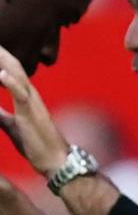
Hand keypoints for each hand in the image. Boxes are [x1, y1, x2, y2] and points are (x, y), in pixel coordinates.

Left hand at [0, 46, 69, 175]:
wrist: (55, 161)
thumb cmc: (36, 144)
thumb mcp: (12, 127)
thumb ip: (1, 114)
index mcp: (26, 98)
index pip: (11, 72)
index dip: (0, 59)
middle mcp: (31, 96)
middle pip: (15, 67)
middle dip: (1, 53)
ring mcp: (33, 104)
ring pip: (18, 75)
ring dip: (4, 61)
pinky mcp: (31, 114)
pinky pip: (21, 95)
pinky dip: (11, 82)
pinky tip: (2, 73)